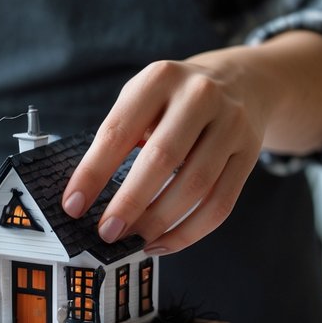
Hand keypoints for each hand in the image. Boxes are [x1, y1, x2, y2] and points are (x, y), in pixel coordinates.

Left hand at [60, 48, 270, 254]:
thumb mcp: (142, 98)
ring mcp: (231, 124)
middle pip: (162, 159)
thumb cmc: (174, 100)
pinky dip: (189, 232)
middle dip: (129, 202)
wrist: (242, 81)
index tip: (73, 206)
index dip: (92, 173)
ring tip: (133, 240)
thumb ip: (117, 137)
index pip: (118, 132)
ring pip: (195, 186)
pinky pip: (220, 203)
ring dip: (159, 222)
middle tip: (106, 232)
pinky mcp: (249, 153)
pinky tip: (163, 243)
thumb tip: (84, 198)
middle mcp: (199, 96)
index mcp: (159, 79)